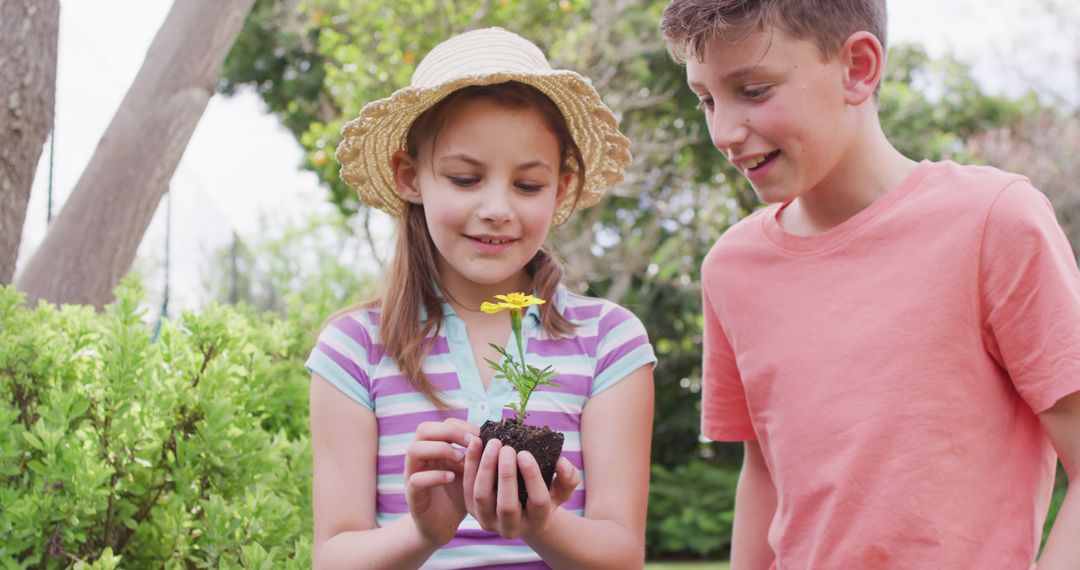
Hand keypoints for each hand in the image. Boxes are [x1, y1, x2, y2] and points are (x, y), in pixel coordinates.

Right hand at [404, 418, 478, 546]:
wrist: (441, 524)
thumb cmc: (456, 494)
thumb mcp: (469, 471)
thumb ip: (475, 455)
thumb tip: (496, 437)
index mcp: (434, 447)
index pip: (442, 424)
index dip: (462, 425)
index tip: (481, 435)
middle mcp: (420, 457)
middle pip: (424, 429)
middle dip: (450, 432)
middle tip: (472, 443)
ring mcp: (412, 474)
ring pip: (414, 450)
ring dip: (440, 450)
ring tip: (461, 459)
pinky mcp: (412, 494)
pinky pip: (416, 479)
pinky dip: (435, 476)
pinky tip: (451, 478)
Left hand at [462, 436, 580, 538]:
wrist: (521, 509)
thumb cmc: (545, 493)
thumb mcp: (561, 489)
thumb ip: (568, 478)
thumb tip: (562, 463)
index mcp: (538, 522)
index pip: (538, 502)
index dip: (532, 478)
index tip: (525, 453)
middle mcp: (512, 528)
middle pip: (507, 505)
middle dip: (506, 474)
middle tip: (506, 448)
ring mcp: (489, 521)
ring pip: (483, 497)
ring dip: (486, 468)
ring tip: (492, 444)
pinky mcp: (472, 511)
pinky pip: (468, 488)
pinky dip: (470, 465)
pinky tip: (475, 443)